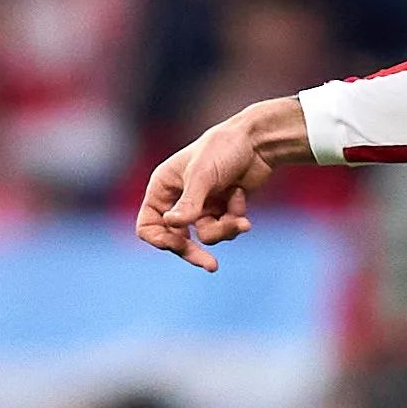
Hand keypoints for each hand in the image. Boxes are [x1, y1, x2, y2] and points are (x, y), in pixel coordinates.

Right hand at [136, 100, 305, 270]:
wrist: (258, 142)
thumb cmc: (224, 148)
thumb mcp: (203, 174)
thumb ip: (189, 202)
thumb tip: (172, 225)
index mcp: (162, 187)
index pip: (148, 225)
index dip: (160, 239)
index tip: (179, 245)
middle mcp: (177, 199)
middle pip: (176, 239)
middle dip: (195, 251)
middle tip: (211, 266)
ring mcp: (200, 206)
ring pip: (205, 236)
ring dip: (224, 229)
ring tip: (241, 220)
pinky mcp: (221, 210)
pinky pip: (224, 229)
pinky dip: (235, 217)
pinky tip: (241, 196)